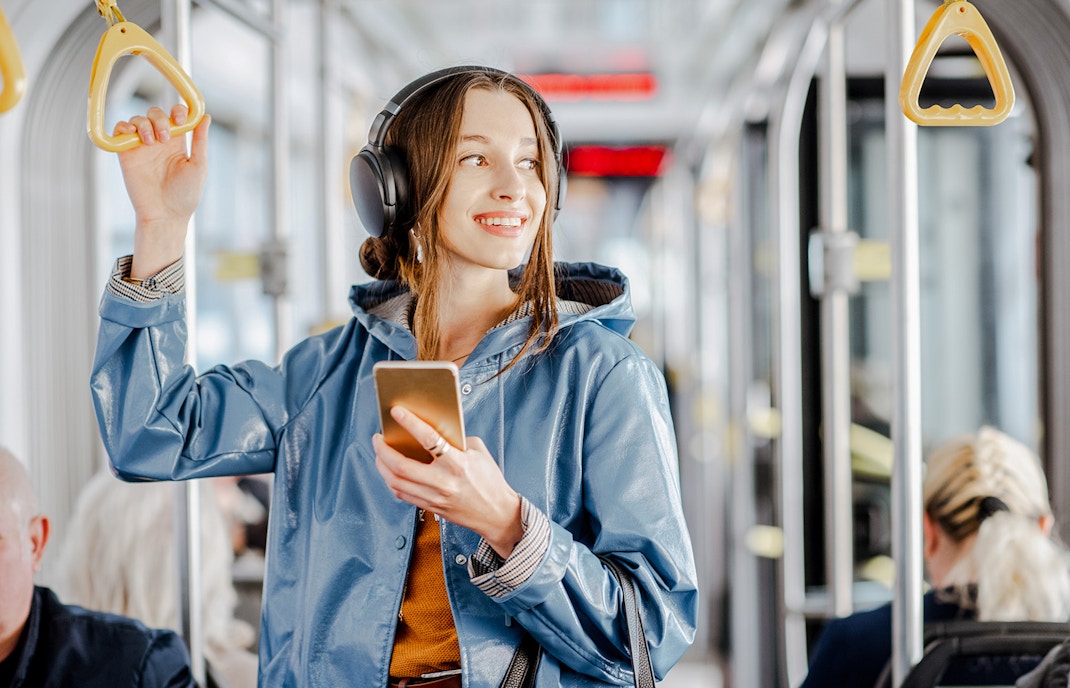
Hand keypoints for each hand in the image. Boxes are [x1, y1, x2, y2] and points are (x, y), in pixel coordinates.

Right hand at [114, 104, 211, 277]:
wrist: (165, 215)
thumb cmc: (185, 195)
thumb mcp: (198, 165)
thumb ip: (200, 140)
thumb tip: (206, 116)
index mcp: (178, 143)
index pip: (176, 116)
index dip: (177, 110)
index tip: (180, 118)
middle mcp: (159, 142)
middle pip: (155, 113)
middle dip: (160, 118)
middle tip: (164, 137)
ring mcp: (142, 147)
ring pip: (138, 119)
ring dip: (144, 124)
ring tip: (150, 142)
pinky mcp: (126, 154)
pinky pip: (120, 131)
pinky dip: (123, 127)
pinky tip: (133, 136)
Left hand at [373, 406, 524, 557]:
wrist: (496, 513)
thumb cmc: (489, 480)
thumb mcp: (477, 452)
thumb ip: (455, 440)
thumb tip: (430, 429)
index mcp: (457, 463)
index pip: (428, 438)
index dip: (409, 422)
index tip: (396, 411)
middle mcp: (443, 482)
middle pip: (401, 466)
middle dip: (382, 449)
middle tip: (377, 438)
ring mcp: (434, 497)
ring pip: (396, 482)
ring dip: (382, 465)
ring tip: (380, 453)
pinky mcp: (430, 507)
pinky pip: (401, 494)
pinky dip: (391, 480)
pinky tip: (389, 471)